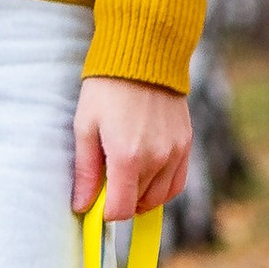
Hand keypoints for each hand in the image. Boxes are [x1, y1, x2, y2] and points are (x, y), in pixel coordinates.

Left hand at [72, 75, 191, 222]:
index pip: (120, 210)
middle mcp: (156, 159)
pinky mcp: (186, 144)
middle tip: (106, 180)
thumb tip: (82, 206)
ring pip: (159, 198)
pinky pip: (177, 183)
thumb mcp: (85, 127)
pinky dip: (161, 188)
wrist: (144, 54)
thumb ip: (86, 171)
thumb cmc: (107, 89)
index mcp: (127, 157)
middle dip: (120, 200)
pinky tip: (145, 175)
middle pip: (138, 204)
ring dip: (140, 196)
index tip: (95, 202)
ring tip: (124, 176)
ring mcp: (175, 152)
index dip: (104, 213)